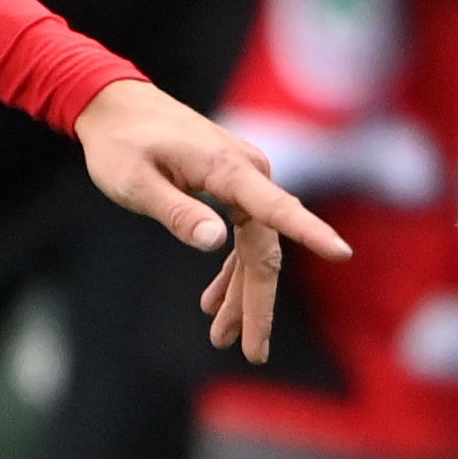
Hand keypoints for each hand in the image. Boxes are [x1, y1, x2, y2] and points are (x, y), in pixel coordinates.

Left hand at [74, 79, 348, 364]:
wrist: (116, 105)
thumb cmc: (121, 143)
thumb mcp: (134, 182)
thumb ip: (176, 211)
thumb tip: (216, 242)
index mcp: (227, 169)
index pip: (277, 207)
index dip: (310, 232)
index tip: (341, 253)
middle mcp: (247, 171)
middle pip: (264, 247)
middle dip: (258, 302)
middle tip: (252, 352)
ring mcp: (243, 178)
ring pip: (255, 247)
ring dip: (242, 293)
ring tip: (223, 338)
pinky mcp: (232, 184)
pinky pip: (243, 235)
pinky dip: (231, 270)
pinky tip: (215, 302)